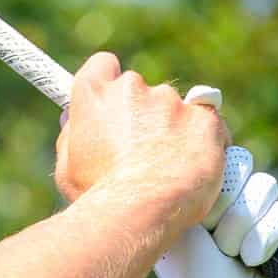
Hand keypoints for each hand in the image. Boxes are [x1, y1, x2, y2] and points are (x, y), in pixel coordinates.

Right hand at [54, 53, 228, 244]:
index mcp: (95, 95)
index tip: (111, 100)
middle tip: (142, 148)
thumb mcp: (68, 170)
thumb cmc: (98, 198)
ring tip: (170, 168)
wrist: (140, 213)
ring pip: (176, 108)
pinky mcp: (205, 117)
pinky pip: (209, 123)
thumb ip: (72, 139)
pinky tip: (197, 166)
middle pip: (140, 90)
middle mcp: (133, 88)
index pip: (102, 65)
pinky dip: (205, 140)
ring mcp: (171, 101)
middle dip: (142, 114)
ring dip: (174, 129)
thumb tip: (73, 123)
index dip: (107, 80)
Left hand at [157, 109, 277, 277]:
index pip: (214, 158)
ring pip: (266, 186)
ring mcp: (255, 214)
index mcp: (196, 195)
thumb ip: (181, 185)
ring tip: (233, 256)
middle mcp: (225, 200)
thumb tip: (192, 138)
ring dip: (247, 225)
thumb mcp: (178, 228)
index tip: (199, 218)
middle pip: (243, 166)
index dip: (212, 185)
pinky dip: (269, 237)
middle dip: (230, 207)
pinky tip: (254, 261)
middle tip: (215, 240)